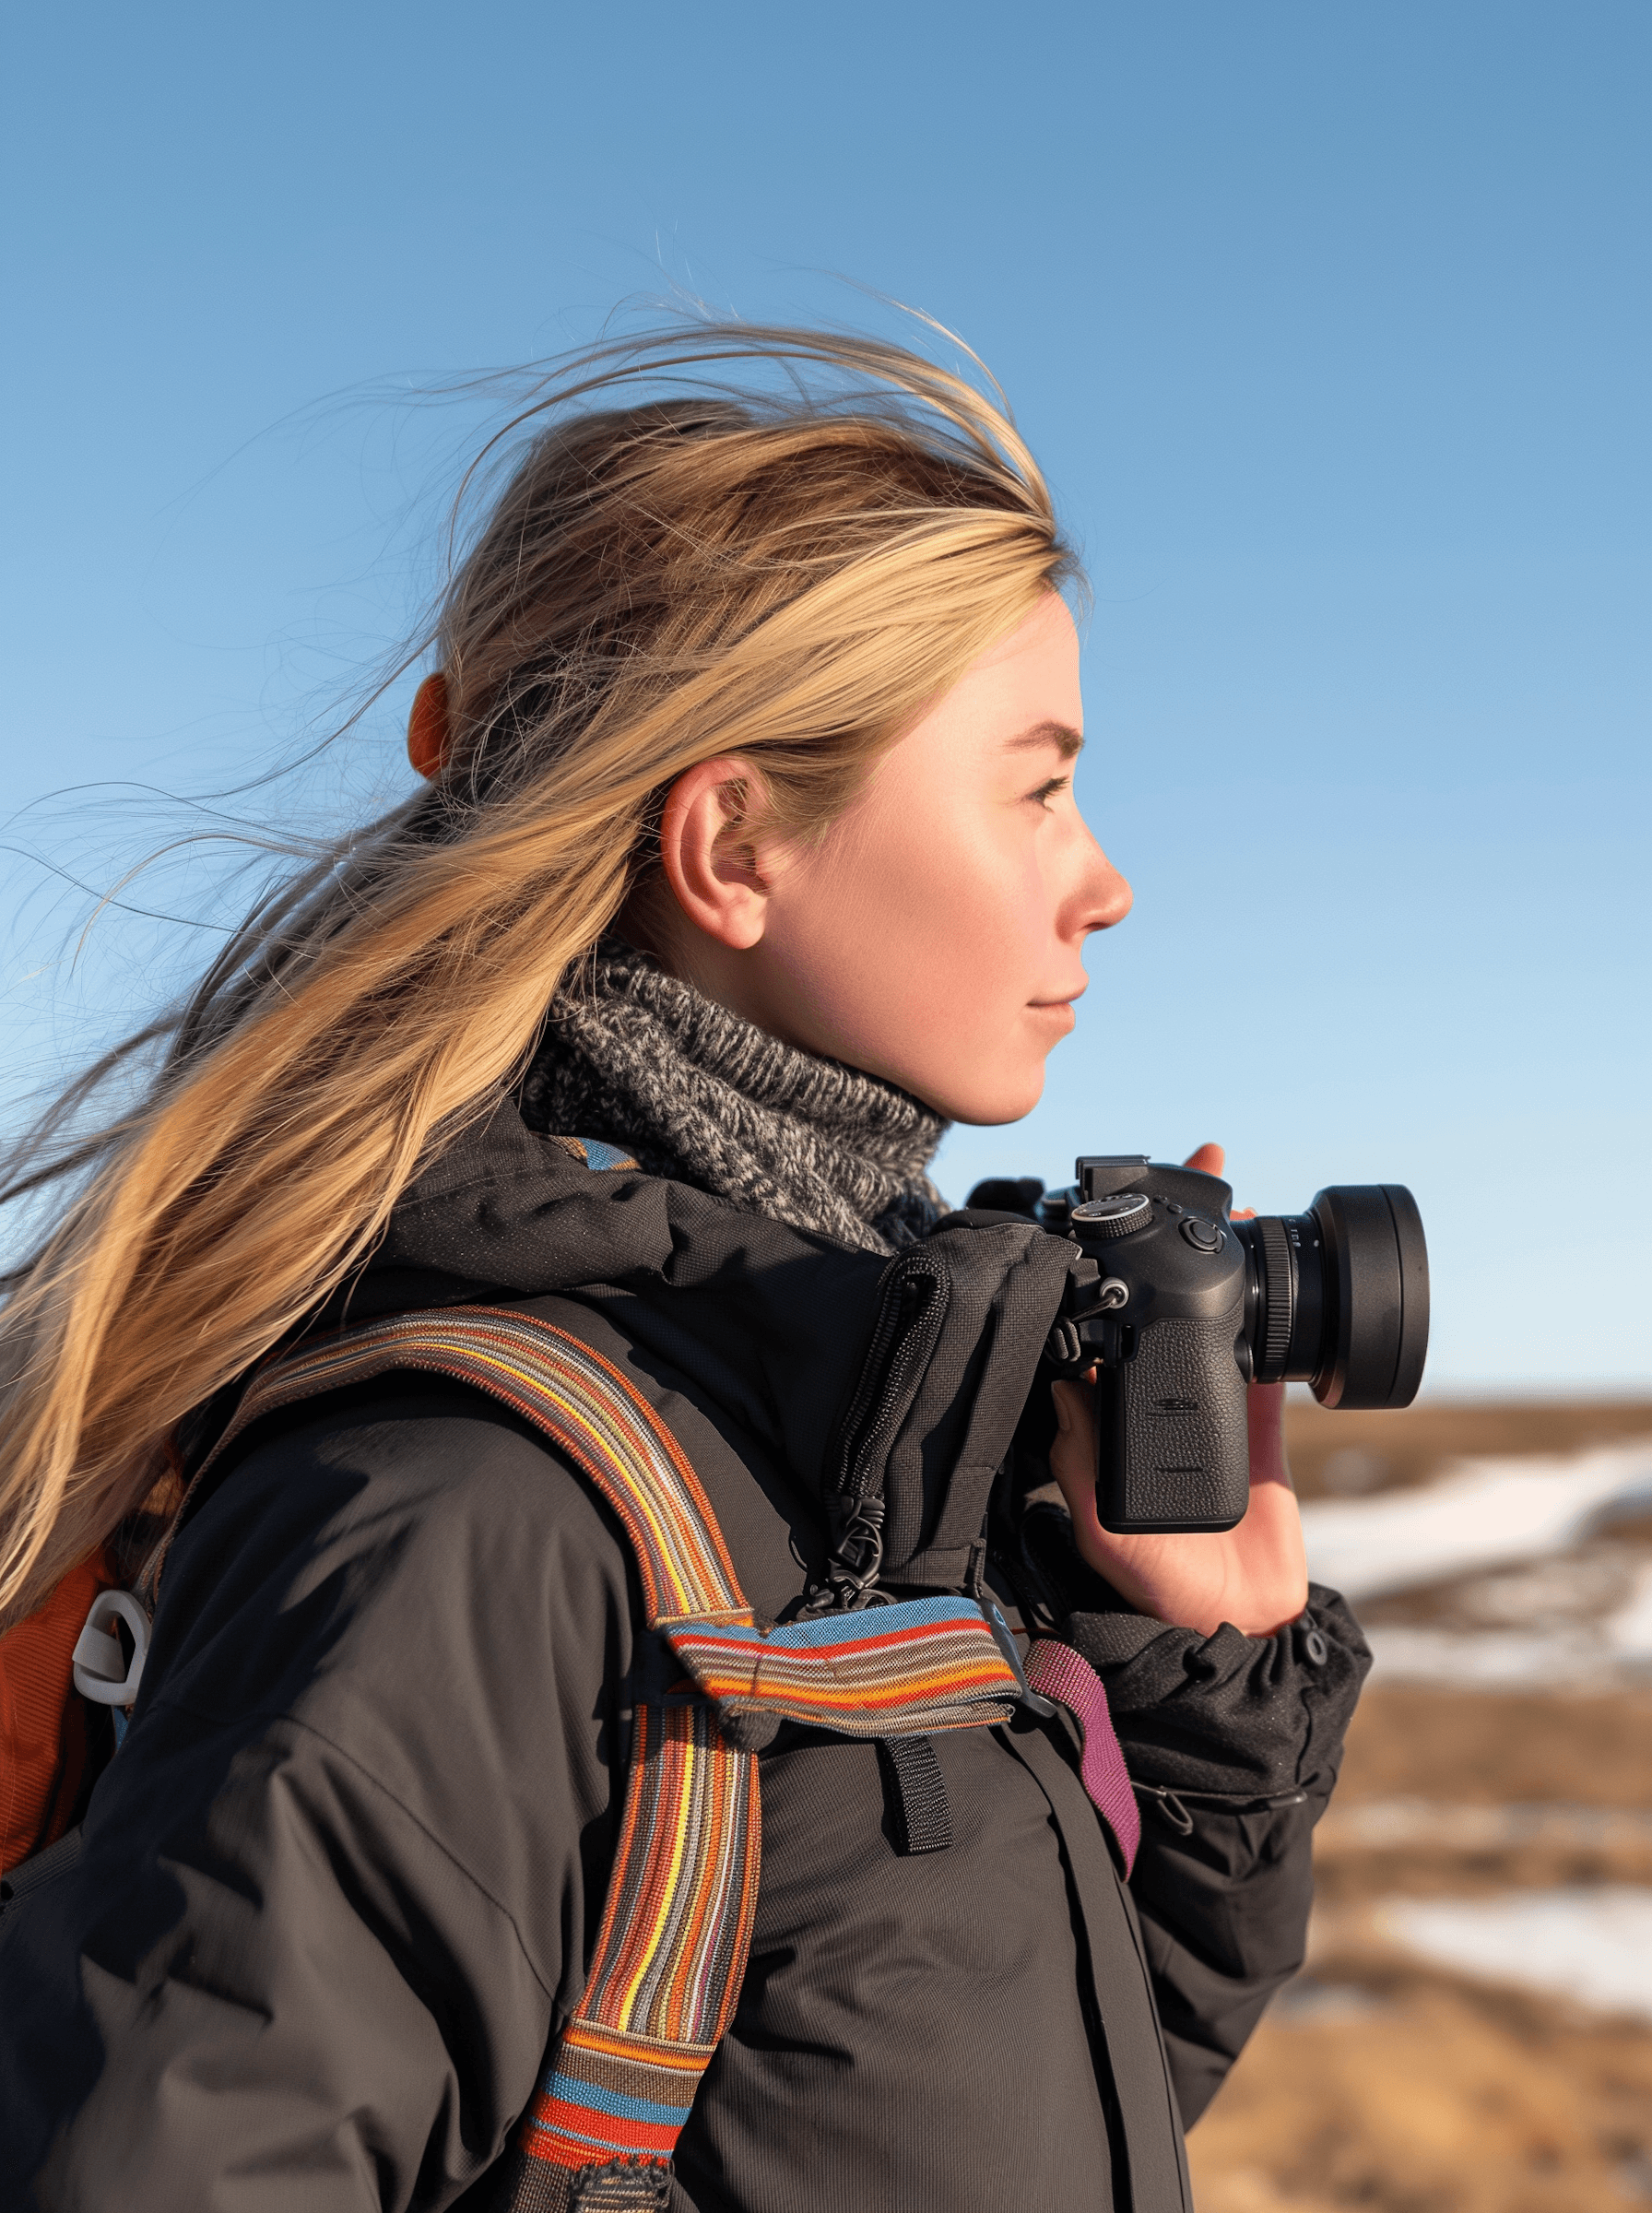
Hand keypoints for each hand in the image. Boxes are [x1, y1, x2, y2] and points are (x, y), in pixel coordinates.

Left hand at [1048, 1143, 1309, 1638]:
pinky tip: (1278, 1274)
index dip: (1111, 1269)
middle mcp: (1152, 1402)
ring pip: (1218, 1317)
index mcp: (1107, 1417)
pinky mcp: (1261, 1424)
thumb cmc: (1153, 1586)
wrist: (1237, 1631)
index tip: (1118, 1213)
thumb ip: (1084, 1461)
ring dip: (1229, 1262)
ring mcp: (1207, 1408)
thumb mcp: (1102, 1523)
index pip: (1105, 1326)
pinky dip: (1274, 1318)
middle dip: (1178, 1240)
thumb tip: (1068, 1385)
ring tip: (1239, 1200)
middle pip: (1165, 1303)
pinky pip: (1269, 1360)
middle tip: (1200, 1170)